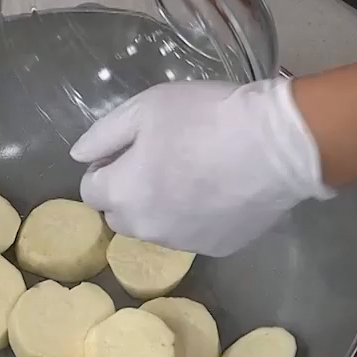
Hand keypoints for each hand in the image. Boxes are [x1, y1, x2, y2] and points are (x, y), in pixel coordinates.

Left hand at [69, 78, 333, 256]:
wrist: (277, 146)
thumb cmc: (205, 117)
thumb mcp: (145, 109)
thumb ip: (103, 134)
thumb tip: (79, 156)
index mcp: (123, 194)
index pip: (90, 190)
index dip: (105, 166)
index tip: (130, 147)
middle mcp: (146, 228)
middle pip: (120, 214)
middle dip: (128, 191)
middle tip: (159, 159)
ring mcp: (184, 243)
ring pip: (156, 226)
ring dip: (161, 206)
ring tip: (192, 173)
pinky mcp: (218, 248)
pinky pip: (192, 233)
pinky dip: (196, 216)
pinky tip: (219, 189)